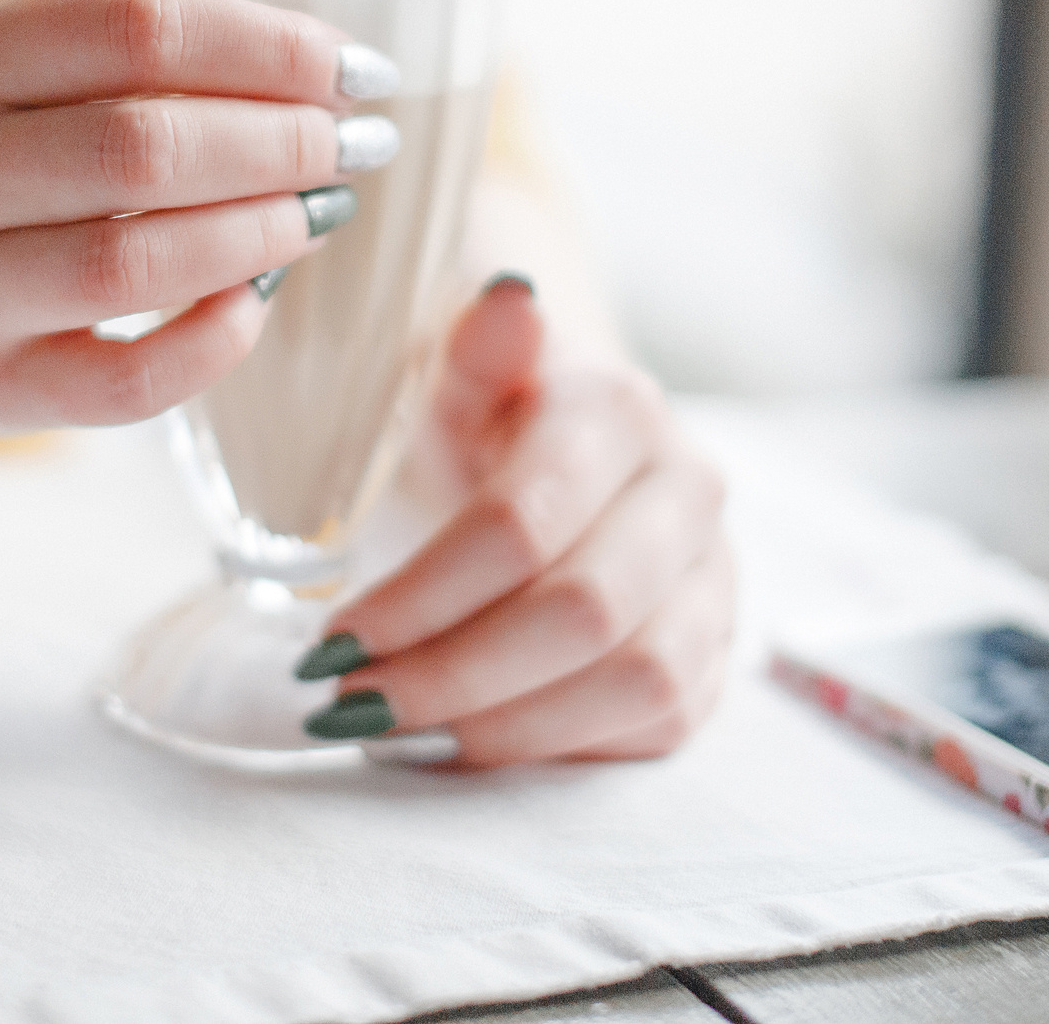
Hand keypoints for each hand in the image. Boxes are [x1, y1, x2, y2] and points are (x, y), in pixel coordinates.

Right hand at [0, 0, 387, 433]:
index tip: (351, 63)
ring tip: (326, 207)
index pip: (137, 32)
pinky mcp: (0, 387)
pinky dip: (211, 342)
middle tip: (356, 140)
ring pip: (133, 263)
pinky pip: (125, 383)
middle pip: (142, 147)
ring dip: (259, 232)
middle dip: (279, 140)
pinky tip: (259, 297)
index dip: (265, 44)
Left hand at [304, 276, 733, 764]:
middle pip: (583, 613)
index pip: (522, 525)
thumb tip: (507, 301)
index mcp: (618, 410)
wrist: (569, 426)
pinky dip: (557, 747)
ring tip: (400, 735)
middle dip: (453, 675)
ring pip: (636, 681)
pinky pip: (658, 723)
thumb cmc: (485, 403)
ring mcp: (716, 573)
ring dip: (505, 726)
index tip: (332, 643)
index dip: (422, 598)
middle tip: (350, 704)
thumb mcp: (458, 360)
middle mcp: (689, 490)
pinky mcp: (715, 646)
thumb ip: (477, 343)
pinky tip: (467, 741)